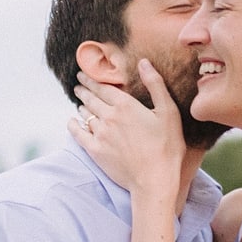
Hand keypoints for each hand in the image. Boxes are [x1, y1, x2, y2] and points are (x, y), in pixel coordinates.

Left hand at [67, 60, 185, 200]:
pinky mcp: (95, 151)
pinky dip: (73, 125)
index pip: (103, 88)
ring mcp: (100, 134)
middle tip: (78, 85)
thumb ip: (155, 85)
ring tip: (80, 102)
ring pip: (85, 115)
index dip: (92, 80)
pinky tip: (72, 122)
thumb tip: (144, 62)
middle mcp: (109, 117)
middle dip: (84, 90)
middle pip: (91, 99)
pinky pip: (78, 134)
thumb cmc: (166, 146)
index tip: (83, 75)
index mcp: (126, 105)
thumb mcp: (169, 112)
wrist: (154, 179)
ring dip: (82, 106)